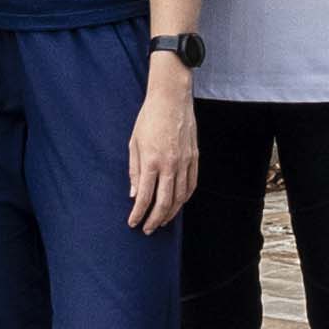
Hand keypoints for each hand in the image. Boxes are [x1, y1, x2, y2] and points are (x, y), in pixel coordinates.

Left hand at [126, 58, 198, 231]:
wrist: (171, 98)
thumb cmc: (148, 118)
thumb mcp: (134, 143)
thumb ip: (134, 170)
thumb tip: (134, 194)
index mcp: (151, 161)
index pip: (144, 196)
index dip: (138, 213)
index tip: (133, 223)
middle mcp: (169, 165)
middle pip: (164, 202)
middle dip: (155, 219)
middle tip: (148, 229)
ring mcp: (185, 162)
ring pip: (180, 197)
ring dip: (171, 212)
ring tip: (162, 220)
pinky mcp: (195, 157)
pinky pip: (191, 184)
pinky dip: (185, 198)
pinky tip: (178, 203)